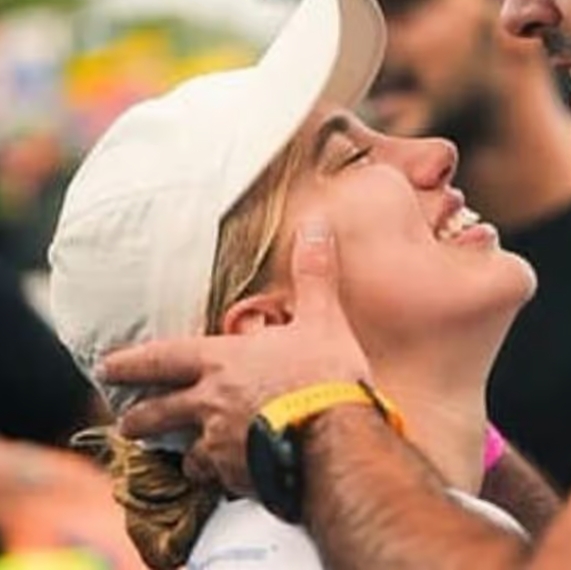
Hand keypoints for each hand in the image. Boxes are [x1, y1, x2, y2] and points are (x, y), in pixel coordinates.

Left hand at [98, 219, 368, 494]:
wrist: (334, 439)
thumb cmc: (323, 375)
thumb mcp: (323, 318)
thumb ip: (314, 274)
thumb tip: (317, 223)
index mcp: (221, 362)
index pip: (162, 358)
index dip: (131, 361)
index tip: (105, 366)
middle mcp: (209, 404)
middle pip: (158, 414)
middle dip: (139, 419)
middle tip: (125, 424)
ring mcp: (220, 444)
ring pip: (188, 452)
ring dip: (185, 453)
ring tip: (185, 458)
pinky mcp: (238, 476)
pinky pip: (222, 478)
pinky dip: (225, 476)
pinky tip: (234, 477)